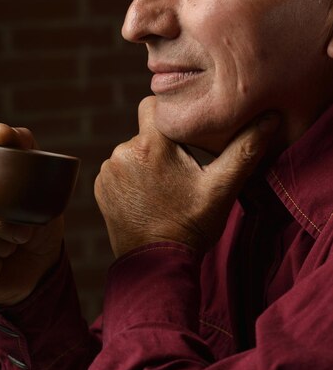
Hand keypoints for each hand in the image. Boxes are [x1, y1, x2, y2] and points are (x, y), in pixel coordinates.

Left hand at [94, 97, 278, 257]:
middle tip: (181, 170)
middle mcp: (122, 152)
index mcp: (151, 145)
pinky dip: (132, 177)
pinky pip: (119, 169)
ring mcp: (108, 171)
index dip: (170, 115)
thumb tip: (269, 119)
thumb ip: (244, 150)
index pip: (153, 104)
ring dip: (147, 162)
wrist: (157, 265)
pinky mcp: (100, 187)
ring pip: (132, 150)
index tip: (185, 134)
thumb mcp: (223, 188)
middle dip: (163, 144)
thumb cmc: (192, 226)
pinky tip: (148, 197)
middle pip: (145, 131)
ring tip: (165, 187)